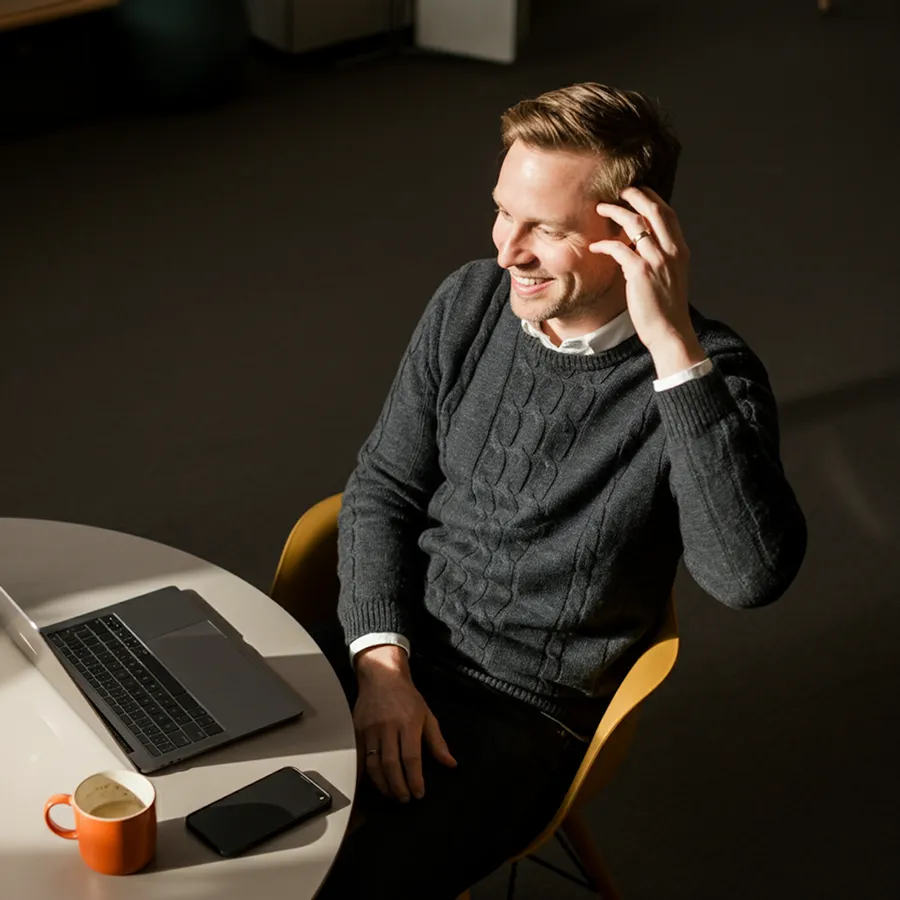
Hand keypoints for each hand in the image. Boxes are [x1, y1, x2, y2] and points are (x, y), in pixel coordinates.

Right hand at [353, 645, 456, 801]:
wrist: (382, 676)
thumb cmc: (407, 696)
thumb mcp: (427, 715)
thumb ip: (438, 742)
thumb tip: (450, 763)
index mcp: (408, 723)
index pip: (411, 757)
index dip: (415, 779)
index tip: (419, 793)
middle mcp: (388, 727)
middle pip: (391, 765)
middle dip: (399, 786)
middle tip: (405, 799)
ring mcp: (370, 729)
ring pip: (373, 764)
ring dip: (383, 784)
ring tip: (392, 794)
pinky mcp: (356, 730)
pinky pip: (358, 757)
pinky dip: (364, 775)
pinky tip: (371, 784)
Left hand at [590, 187, 705, 377]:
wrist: (669, 331)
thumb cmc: (666, 307)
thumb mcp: (669, 276)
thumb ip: (660, 257)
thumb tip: (639, 245)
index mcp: (680, 250)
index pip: (667, 214)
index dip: (651, 198)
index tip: (636, 193)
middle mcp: (671, 251)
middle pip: (654, 210)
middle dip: (635, 195)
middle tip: (618, 191)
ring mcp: (656, 260)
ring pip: (635, 223)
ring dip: (615, 212)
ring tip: (600, 209)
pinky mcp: (640, 272)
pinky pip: (619, 248)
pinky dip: (605, 244)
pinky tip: (595, 246)